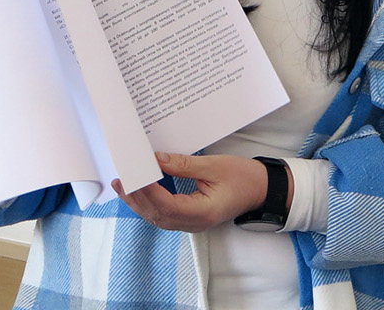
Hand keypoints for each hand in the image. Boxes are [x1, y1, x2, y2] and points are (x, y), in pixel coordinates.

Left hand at [113, 153, 272, 233]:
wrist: (262, 190)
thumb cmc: (243, 178)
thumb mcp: (214, 166)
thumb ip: (183, 165)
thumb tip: (156, 160)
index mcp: (202, 212)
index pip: (166, 205)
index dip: (148, 191)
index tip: (134, 173)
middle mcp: (194, 223)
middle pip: (157, 215)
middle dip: (136, 197)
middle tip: (121, 178)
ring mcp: (192, 223)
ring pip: (158, 217)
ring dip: (139, 202)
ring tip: (123, 184)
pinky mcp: (190, 217)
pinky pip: (164, 214)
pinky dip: (149, 203)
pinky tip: (141, 190)